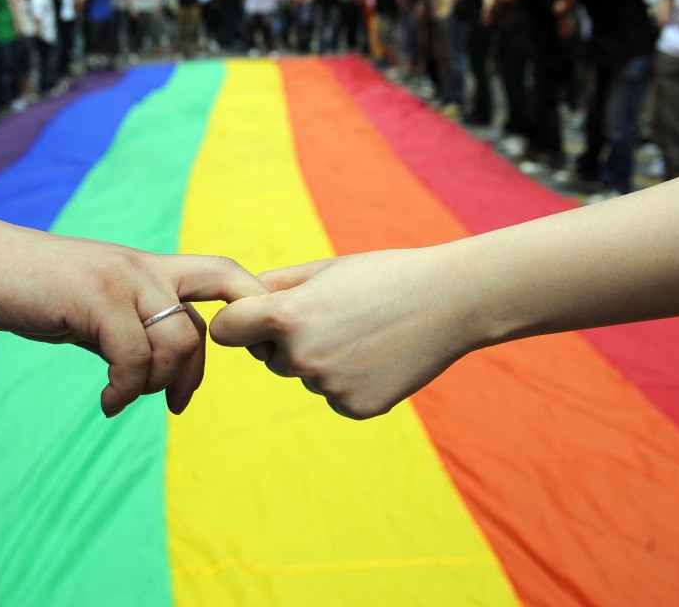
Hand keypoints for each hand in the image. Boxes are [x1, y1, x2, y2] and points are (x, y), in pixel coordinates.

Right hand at [0, 220, 267, 417]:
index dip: (249, 308)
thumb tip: (151, 369)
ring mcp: (123, 280)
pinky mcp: (97, 297)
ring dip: (156, 385)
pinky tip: (108, 402)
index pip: (224, 276)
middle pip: (208, 319)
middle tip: (178, 403)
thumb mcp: (94, 307)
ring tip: (123, 398)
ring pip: (176, 343)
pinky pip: (134, 357)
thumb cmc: (35, 286)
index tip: (243, 353)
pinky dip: (126, 390)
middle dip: (199, 371)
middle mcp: (145, 269)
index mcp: (149, 268)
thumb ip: (128, 328)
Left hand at [210, 247, 478, 418]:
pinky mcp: (354, 408)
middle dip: (285, 341)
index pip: (226, 331)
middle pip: (267, 357)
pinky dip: (347, 380)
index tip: (252, 318)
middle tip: (332, 318)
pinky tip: (377, 356)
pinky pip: (332, 395)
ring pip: (303, 375)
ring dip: (319, 360)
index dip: (237, 323)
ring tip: (362, 332)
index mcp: (287, 316)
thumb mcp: (322, 270)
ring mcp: (328, 387)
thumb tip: (237, 303)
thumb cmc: (383, 275)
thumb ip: (274, 286)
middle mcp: (302, 356)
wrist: (452, 301)